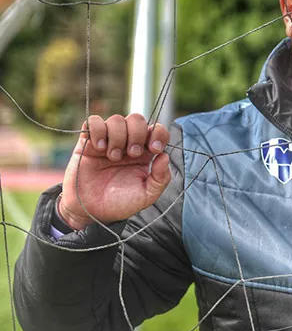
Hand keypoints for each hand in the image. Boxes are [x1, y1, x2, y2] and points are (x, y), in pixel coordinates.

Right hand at [58, 114, 171, 230]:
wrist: (91, 211)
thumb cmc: (120, 203)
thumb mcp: (146, 196)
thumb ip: (160, 178)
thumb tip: (165, 156)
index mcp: (145, 153)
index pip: (156, 130)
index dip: (158, 133)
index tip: (154, 149)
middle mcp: (128, 143)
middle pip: (136, 119)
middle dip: (137, 134)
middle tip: (132, 154)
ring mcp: (108, 141)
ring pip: (116, 119)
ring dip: (117, 137)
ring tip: (113, 157)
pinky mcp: (87, 142)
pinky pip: (93, 122)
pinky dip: (98, 131)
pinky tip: (99, 148)